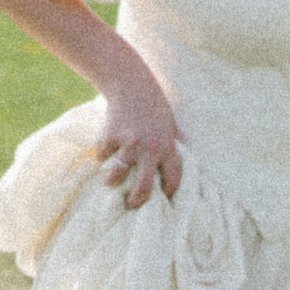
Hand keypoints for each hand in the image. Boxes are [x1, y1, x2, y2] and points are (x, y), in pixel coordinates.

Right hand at [94, 75, 184, 206]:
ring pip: (115, 176)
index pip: (173, 179)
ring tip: (110, 180)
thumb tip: (188, 164)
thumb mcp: (171, 126)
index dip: (169, 193)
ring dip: (110, 181)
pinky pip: (102, 156)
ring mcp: (128, 144)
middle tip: (130, 204)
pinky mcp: (109, 137)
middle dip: (135, 201)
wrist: (132, 85)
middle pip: (143, 188)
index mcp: (168, 147)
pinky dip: (102, 154)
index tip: (162, 199)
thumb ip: (175, 145)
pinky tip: (106, 145)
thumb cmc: (154, 107)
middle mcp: (149, 148)